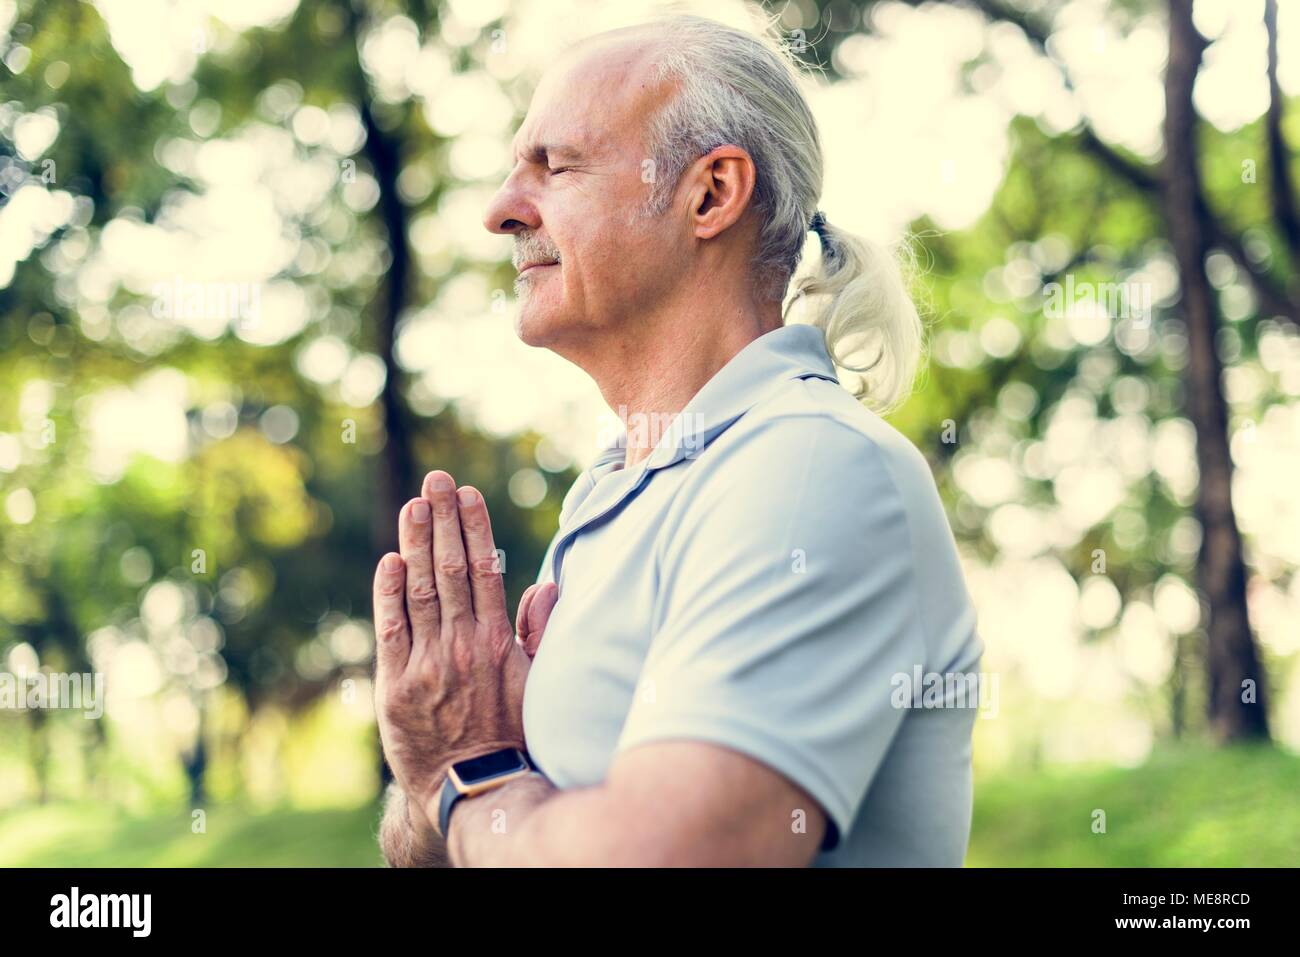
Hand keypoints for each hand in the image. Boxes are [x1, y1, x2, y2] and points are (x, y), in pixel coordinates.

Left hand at [372, 470, 557, 836]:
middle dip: (442, 520)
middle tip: (434, 481)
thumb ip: (535, 632)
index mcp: (497, 642)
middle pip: (450, 569)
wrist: (471, 786)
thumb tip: (545, 586)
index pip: (484, 570)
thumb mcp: (535, 683)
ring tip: (412, 505)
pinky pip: (390, 628)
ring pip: (420, 590)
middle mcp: (462, 646)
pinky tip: (389, 560)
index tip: (467, 494)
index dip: (474, 528)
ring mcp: (427, 663)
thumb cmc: (509, 731)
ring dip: (415, 543)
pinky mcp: (395, 684)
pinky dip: (388, 592)